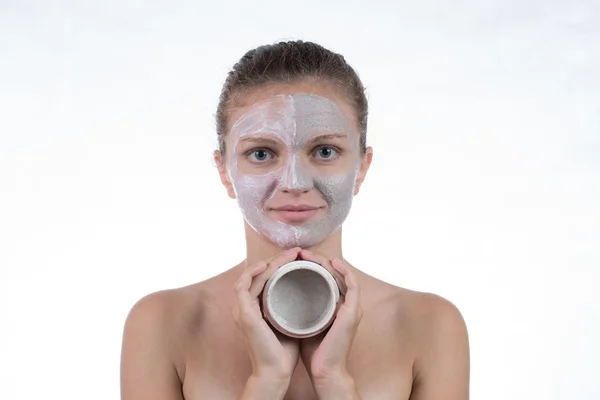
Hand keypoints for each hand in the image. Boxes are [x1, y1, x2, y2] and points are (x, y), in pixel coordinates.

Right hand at [232, 247, 302, 381]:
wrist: (276, 372)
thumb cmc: (284, 352)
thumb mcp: (290, 322)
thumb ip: (292, 307)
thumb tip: (310, 292)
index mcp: (255, 308)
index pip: (264, 278)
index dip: (278, 265)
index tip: (297, 258)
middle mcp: (245, 306)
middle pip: (258, 273)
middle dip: (277, 259)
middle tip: (296, 252)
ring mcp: (242, 309)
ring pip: (252, 275)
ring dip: (270, 262)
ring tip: (288, 256)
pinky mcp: (244, 314)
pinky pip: (243, 285)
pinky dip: (254, 273)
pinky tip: (268, 265)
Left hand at [297, 249, 362, 387]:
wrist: (325, 371)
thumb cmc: (314, 352)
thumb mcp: (305, 323)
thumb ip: (300, 309)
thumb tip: (281, 295)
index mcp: (336, 306)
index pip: (325, 278)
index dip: (312, 265)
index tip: (294, 259)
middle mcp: (346, 304)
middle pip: (333, 272)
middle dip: (316, 260)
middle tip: (298, 253)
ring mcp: (351, 307)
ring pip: (342, 274)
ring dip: (326, 261)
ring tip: (308, 255)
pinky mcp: (353, 311)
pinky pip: (353, 284)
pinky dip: (344, 271)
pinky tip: (331, 262)